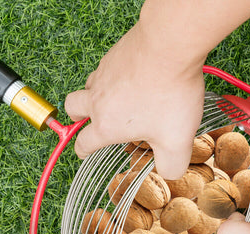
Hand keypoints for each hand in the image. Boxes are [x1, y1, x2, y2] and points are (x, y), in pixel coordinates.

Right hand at [64, 23, 204, 179]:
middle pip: (72, 107)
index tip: (85, 152)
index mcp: (107, 125)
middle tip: (92, 121)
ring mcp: (105, 72)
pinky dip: (114, 77)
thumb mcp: (177, 142)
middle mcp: (98, 98)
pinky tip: (135, 79)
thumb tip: (169, 172)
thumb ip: (171, 166)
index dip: (83, 151)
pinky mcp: (116, 54)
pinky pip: (106, 68)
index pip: (84, 143)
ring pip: (89, 85)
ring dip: (97, 95)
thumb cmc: (170, 96)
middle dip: (78, 117)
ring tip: (120, 100)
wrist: (171, 45)